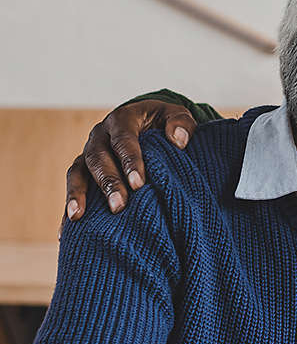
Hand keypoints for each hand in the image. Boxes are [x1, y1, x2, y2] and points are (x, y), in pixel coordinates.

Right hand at [65, 99, 196, 218]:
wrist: (147, 122)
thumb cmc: (164, 123)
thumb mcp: (176, 116)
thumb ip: (182, 123)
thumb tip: (179, 141)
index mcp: (122, 119)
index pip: (124, 140)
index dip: (130, 161)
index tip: (139, 183)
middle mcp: (100, 135)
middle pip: (98, 158)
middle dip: (108, 182)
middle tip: (119, 206)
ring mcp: (89, 151)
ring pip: (78, 171)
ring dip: (79, 194)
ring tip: (78, 216)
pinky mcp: (83, 168)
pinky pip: (73, 184)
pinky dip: (70, 203)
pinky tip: (68, 228)